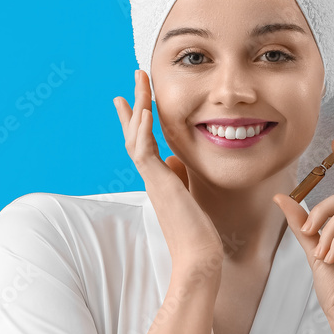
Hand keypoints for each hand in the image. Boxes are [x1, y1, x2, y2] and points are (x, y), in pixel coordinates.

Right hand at [114, 70, 223, 273]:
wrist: (197, 257)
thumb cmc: (197, 232)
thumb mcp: (189, 195)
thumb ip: (180, 176)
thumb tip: (175, 160)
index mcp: (159, 178)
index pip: (145, 142)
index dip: (139, 119)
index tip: (136, 99)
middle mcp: (151, 176)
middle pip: (136, 133)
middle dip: (137, 102)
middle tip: (137, 76)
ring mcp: (152, 180)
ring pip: (136, 137)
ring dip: (138, 106)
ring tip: (139, 82)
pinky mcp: (158, 184)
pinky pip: (144, 151)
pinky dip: (142, 130)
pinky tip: (144, 111)